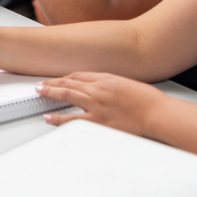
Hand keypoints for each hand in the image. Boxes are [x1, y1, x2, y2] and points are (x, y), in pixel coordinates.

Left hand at [36, 72, 165, 135]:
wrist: (157, 113)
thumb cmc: (148, 101)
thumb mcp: (127, 84)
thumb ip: (110, 85)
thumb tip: (99, 88)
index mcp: (106, 79)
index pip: (79, 75)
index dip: (65, 77)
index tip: (58, 79)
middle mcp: (98, 89)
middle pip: (69, 82)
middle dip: (52, 82)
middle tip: (40, 84)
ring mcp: (96, 104)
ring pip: (67, 95)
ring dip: (50, 92)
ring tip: (39, 92)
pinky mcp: (98, 121)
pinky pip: (73, 119)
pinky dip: (58, 118)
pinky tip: (48, 117)